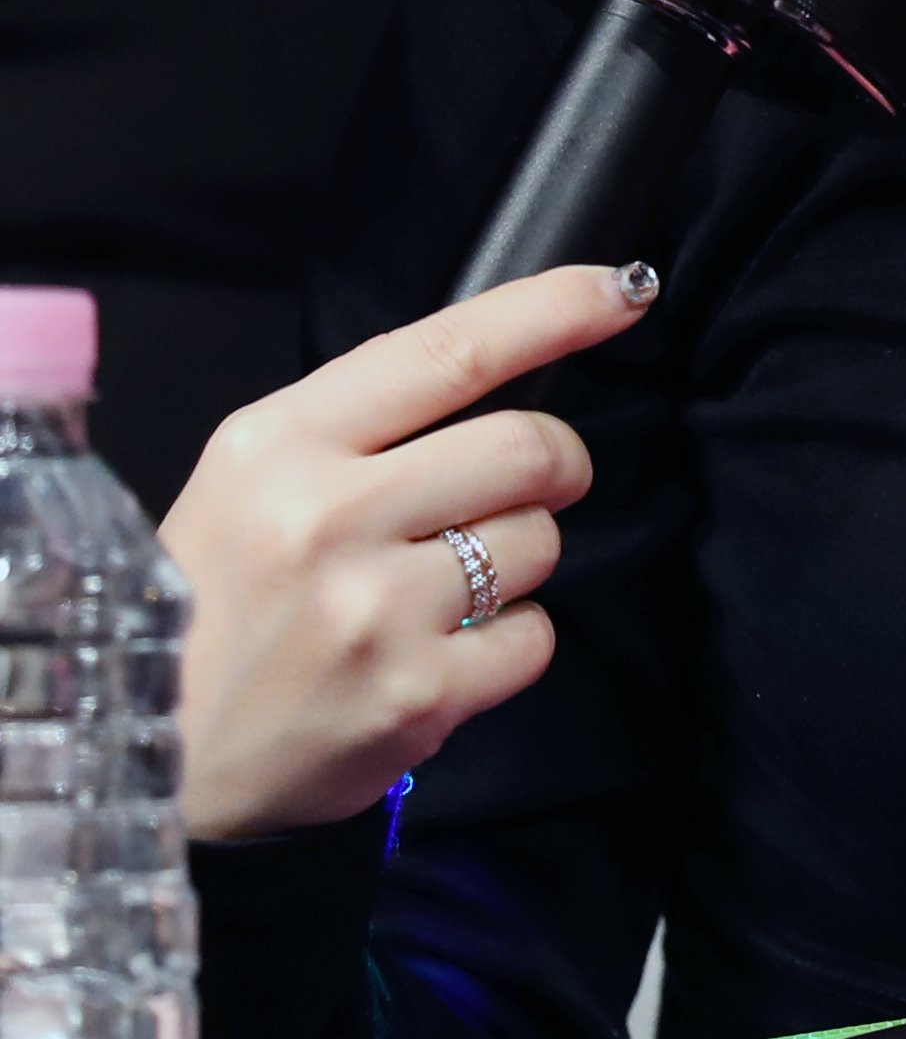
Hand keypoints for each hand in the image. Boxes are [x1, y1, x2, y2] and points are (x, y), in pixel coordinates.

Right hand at [160, 262, 656, 842]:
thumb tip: (506, 370)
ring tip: (447, 585)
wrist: (150, 749)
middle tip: (534, 482)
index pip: (451, 350)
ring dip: (521, 556)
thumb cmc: (213, 598)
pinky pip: (533, 636)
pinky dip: (510, 641)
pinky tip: (445, 650)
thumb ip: (367, 423)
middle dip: (558, 460)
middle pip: (525, 446)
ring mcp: (374, 611)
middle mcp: (328, 517)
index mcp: (282, 441)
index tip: (622, 288)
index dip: (554, 310)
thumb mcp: (255, 476)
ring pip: (539, 541)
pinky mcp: (414, 697)